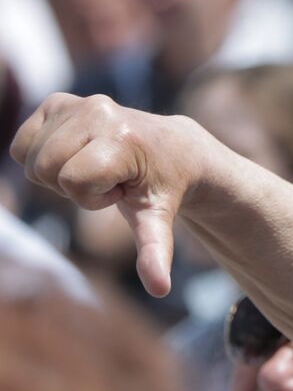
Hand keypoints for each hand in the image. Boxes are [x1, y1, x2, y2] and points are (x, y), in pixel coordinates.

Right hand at [9, 93, 223, 296]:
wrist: (173, 148)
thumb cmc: (163, 186)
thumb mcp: (158, 219)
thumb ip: (155, 251)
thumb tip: (160, 289)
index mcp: (122, 138)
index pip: (71, 180)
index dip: (92, 196)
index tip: (121, 189)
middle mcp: (98, 111)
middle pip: (43, 169)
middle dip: (72, 185)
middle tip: (109, 180)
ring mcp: (76, 102)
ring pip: (28, 157)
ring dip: (58, 171)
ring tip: (98, 167)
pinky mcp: (59, 101)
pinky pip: (21, 142)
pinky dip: (41, 155)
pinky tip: (78, 154)